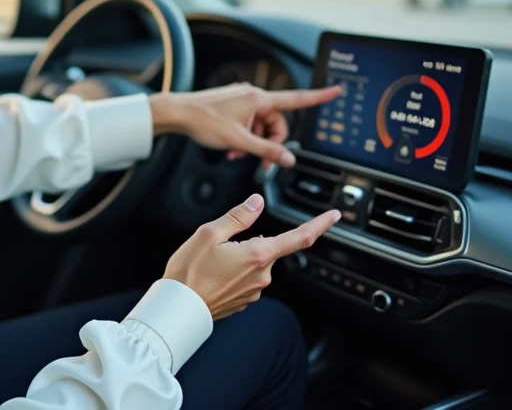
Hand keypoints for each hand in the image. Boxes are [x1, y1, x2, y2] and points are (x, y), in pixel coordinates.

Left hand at [148, 83, 341, 167]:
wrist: (177, 113)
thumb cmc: (204, 122)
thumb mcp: (240, 142)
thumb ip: (267, 151)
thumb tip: (288, 159)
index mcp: (259, 99)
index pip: (296, 99)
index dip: (319, 97)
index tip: (336, 91)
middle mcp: (253, 95)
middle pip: (276, 122)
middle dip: (270, 143)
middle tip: (259, 162)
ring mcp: (241, 99)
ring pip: (260, 125)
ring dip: (253, 143)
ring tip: (237, 154)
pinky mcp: (232, 105)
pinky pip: (247, 123)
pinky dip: (243, 137)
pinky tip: (231, 149)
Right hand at [163, 194, 339, 319]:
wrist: (177, 309)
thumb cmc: (189, 272)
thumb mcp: (209, 233)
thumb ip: (238, 216)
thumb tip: (257, 202)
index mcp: (258, 255)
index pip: (300, 238)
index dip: (320, 224)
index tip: (334, 215)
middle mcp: (263, 275)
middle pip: (267, 248)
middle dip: (249, 241)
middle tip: (219, 243)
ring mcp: (255, 290)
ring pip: (255, 263)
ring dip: (239, 257)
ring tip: (209, 262)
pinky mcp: (245, 300)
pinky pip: (245, 278)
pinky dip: (232, 272)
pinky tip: (212, 274)